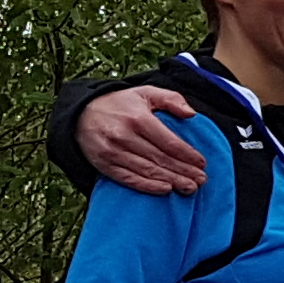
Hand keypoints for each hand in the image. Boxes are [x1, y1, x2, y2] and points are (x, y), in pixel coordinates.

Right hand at [86, 85, 211, 194]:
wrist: (81, 113)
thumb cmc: (119, 104)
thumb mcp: (145, 92)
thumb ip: (171, 99)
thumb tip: (192, 114)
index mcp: (138, 118)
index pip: (169, 141)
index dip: (188, 154)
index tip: (202, 163)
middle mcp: (124, 136)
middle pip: (161, 158)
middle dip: (184, 171)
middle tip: (201, 180)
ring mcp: (113, 152)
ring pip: (148, 170)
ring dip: (171, 181)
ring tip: (189, 187)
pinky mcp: (104, 164)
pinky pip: (129, 178)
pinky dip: (148, 186)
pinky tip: (165, 189)